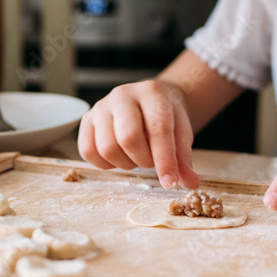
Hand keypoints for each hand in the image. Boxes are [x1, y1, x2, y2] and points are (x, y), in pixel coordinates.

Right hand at [78, 79, 199, 189]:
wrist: (148, 100)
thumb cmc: (164, 117)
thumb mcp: (181, 132)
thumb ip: (184, 159)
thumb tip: (190, 184)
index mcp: (152, 92)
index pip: (158, 129)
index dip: (164, 160)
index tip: (169, 182)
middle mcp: (123, 95)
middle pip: (128, 138)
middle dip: (143, 160)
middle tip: (151, 161)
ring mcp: (101, 106)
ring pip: (107, 148)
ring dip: (125, 163)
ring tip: (136, 156)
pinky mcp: (86, 120)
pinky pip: (88, 152)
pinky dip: (105, 164)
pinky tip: (119, 157)